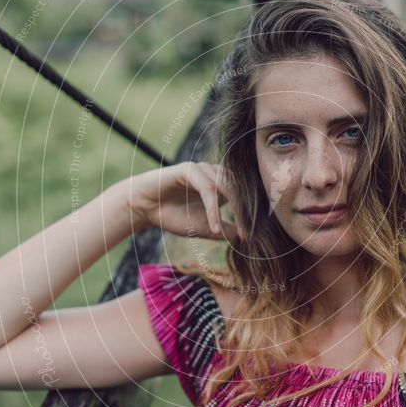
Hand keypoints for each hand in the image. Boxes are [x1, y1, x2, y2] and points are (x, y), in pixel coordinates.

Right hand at [122, 161, 243, 240]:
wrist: (145, 209)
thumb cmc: (175, 216)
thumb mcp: (206, 227)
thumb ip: (226, 229)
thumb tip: (249, 237)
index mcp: (221, 184)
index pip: (245, 193)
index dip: (253, 211)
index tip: (260, 232)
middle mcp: (214, 173)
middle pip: (240, 188)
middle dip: (248, 211)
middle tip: (252, 232)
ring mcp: (202, 169)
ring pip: (227, 187)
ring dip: (233, 210)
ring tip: (239, 231)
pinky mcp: (189, 169)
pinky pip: (208, 189)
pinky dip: (213, 209)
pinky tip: (213, 226)